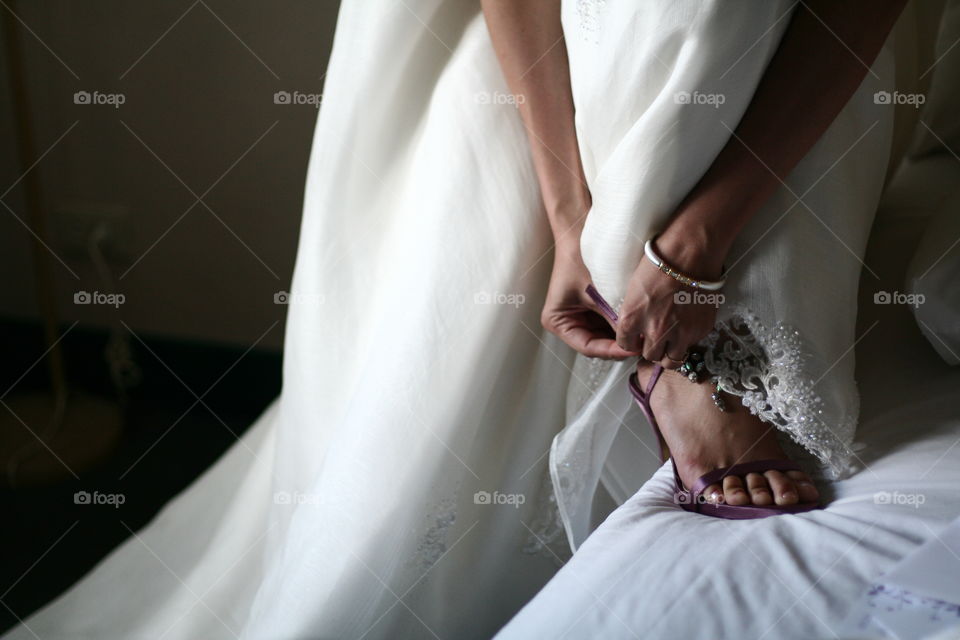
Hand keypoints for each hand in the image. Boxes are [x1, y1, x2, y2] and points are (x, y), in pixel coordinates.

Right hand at [541, 241, 639, 359]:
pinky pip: (610, 322)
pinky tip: (639, 321)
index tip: (633, 347)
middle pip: (597, 344)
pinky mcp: (593, 308)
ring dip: (623, 334)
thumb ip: (616, 319)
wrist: (582, 229)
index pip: (588, 347)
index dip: (612, 350)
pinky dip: (623, 322)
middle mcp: (567, 322)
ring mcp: (581, 315)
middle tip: (643, 343)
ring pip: (606, 335)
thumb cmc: (582, 256)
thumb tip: (637, 342)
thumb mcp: (601, 293)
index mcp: (558, 321)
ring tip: (644, 334)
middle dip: (619, 343)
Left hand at [616, 230, 722, 367]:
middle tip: (654, 338)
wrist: (690, 254)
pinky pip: (691, 344)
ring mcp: (679, 334)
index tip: (635, 338)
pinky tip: (686, 324)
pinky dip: (687, 339)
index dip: (631, 342)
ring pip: (671, 359)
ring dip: (669, 351)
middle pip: (650, 356)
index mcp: (632, 320)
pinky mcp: (700, 330)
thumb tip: (638, 328)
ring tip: (670, 339)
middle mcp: (654, 332)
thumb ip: (634, 314)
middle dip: (651, 349)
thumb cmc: (658, 263)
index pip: (625, 346)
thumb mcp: (633, 289)